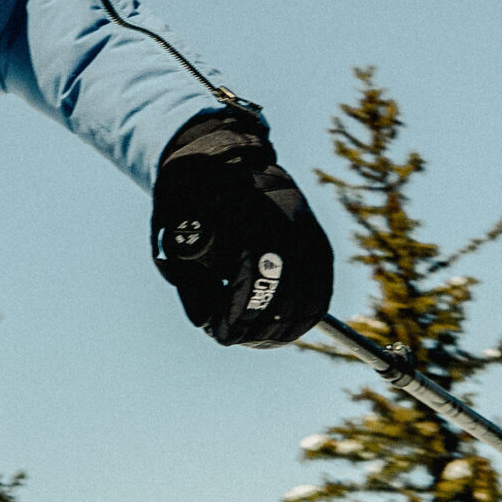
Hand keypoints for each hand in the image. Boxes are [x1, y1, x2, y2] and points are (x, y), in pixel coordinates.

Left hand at [150, 110, 332, 347]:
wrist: (218, 162)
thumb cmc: (191, 200)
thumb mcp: (178, 228)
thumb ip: (190, 272)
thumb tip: (205, 319)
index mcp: (251, 204)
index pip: (260, 270)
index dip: (241, 309)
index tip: (218, 329)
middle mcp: (289, 213)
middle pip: (291, 284)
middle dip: (262, 323)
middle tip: (234, 337)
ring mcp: (309, 227)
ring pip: (314, 288)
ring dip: (287, 326)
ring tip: (256, 339)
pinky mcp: (319, 240)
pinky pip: (322, 285)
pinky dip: (307, 314)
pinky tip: (284, 331)